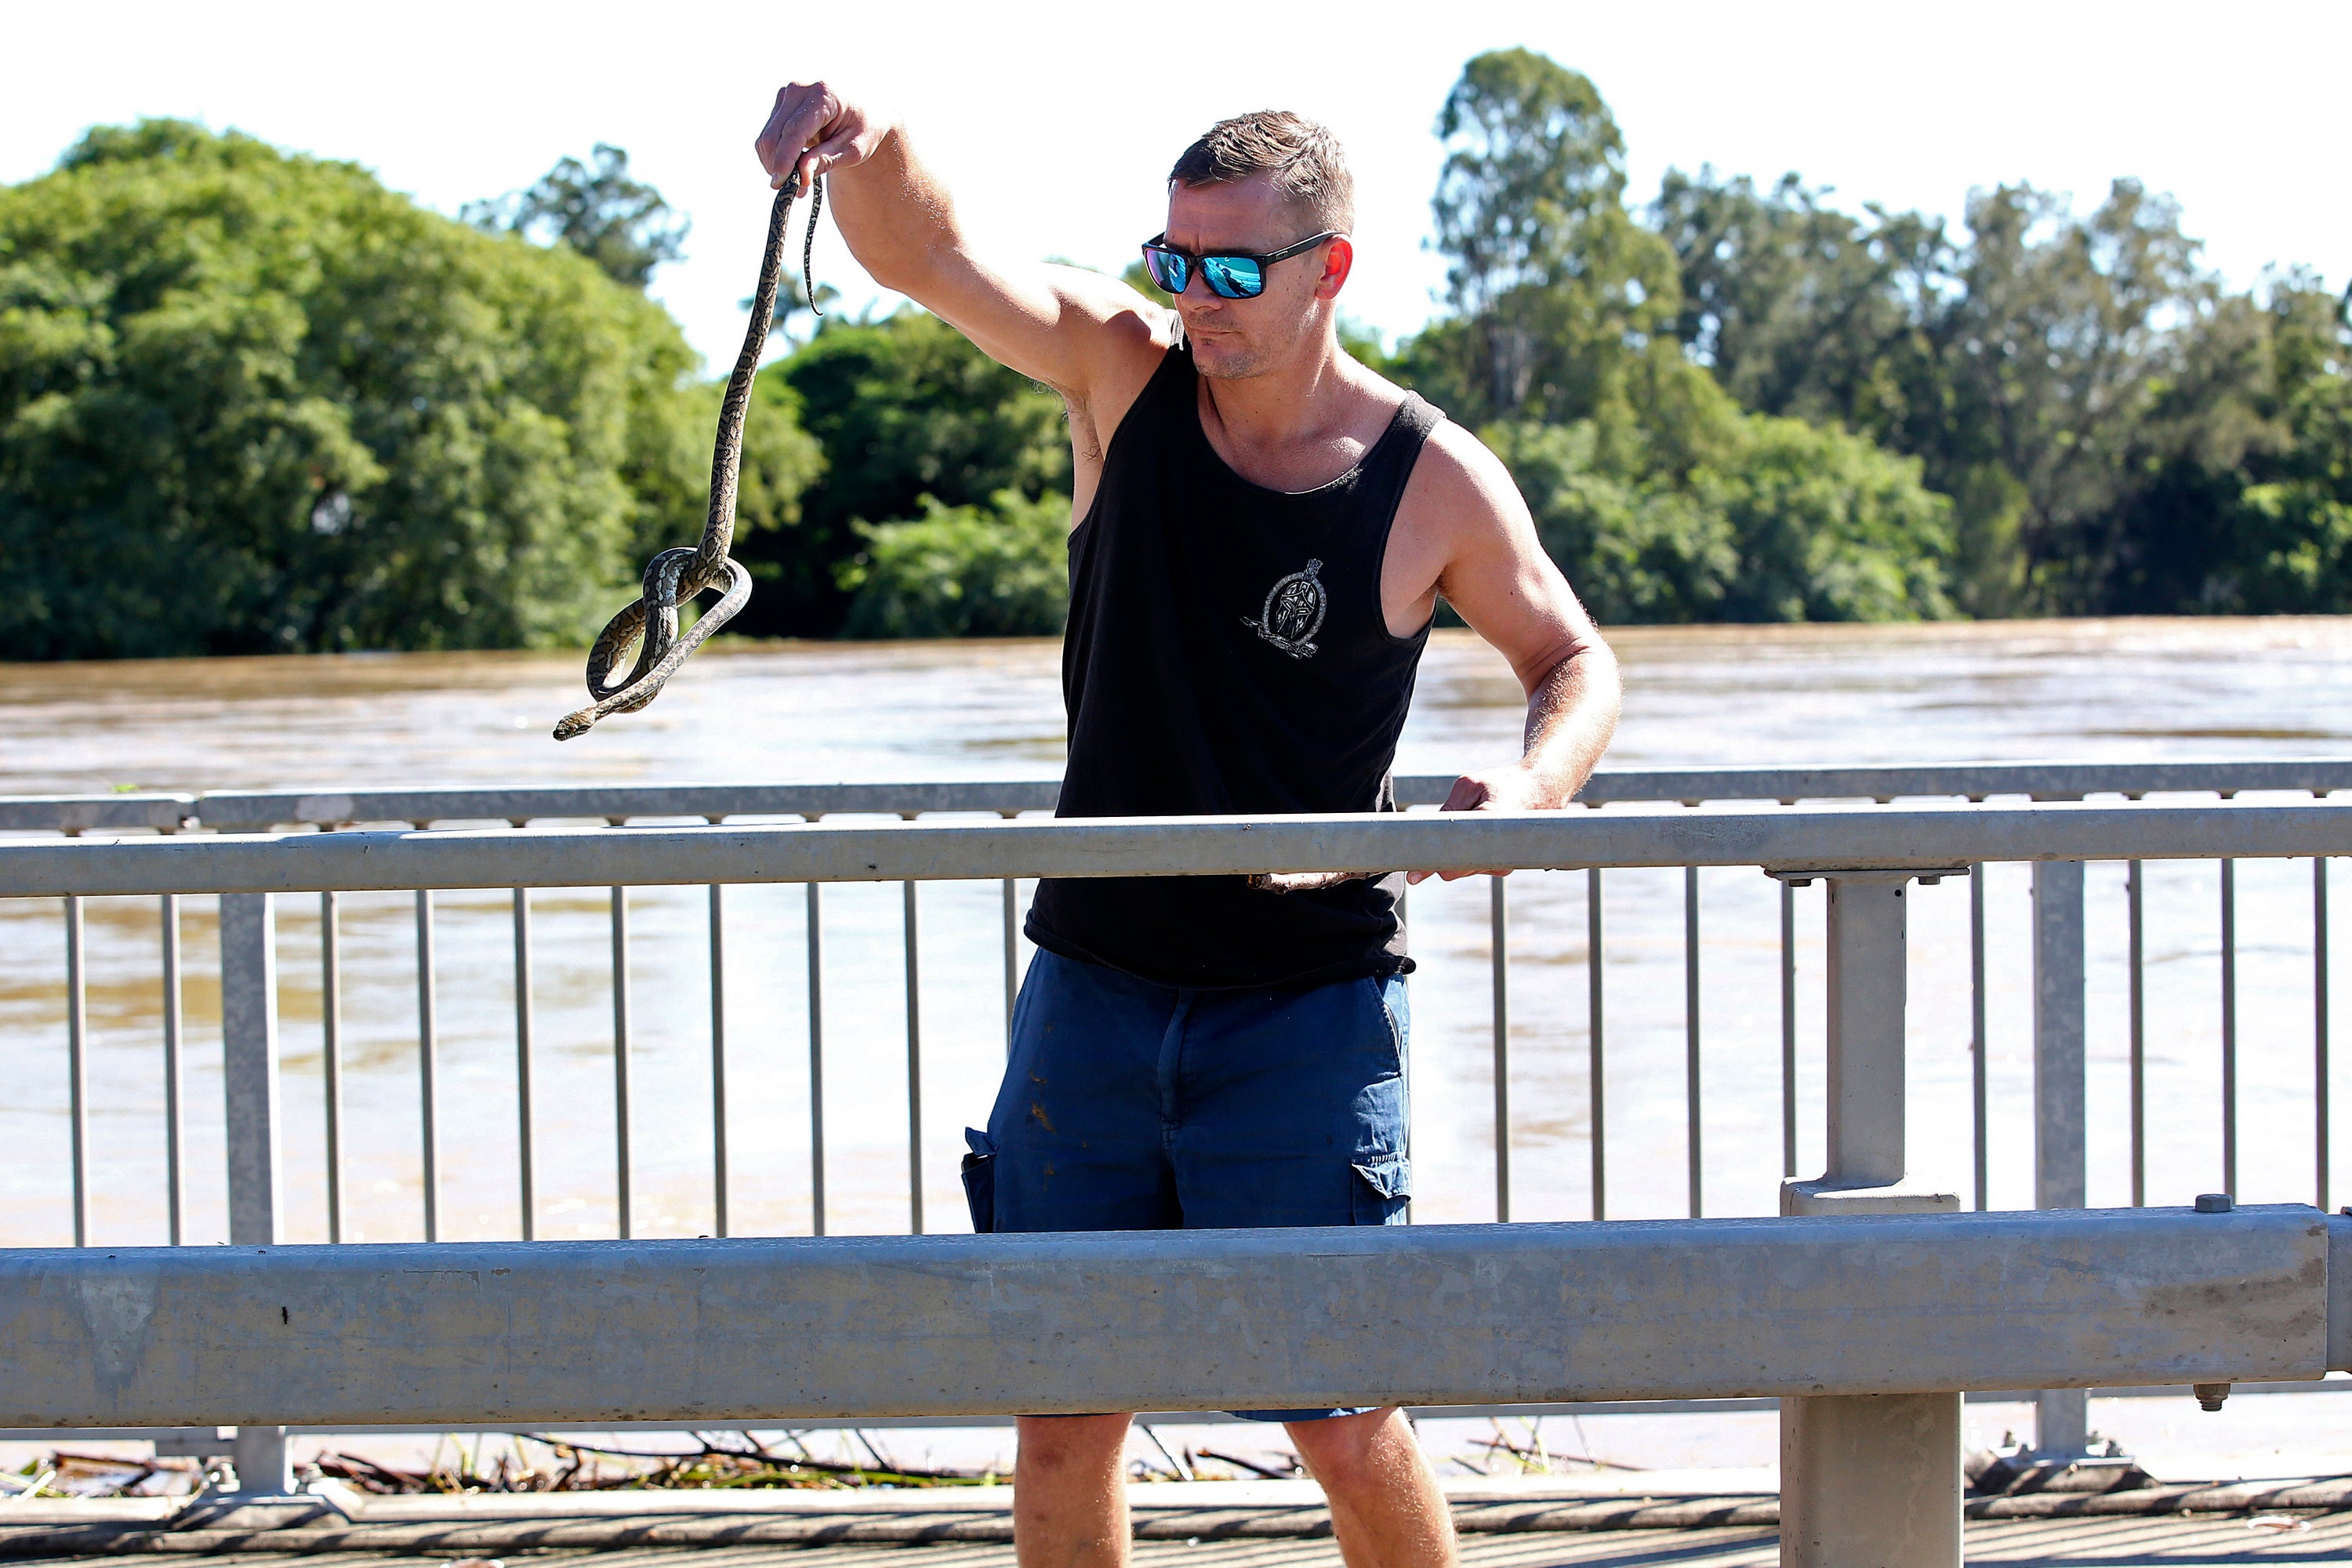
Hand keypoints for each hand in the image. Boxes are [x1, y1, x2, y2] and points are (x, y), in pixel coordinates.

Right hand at [754, 81, 886, 189]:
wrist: (863, 112)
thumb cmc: (862, 130)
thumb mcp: (853, 149)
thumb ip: (826, 160)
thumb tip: (801, 176)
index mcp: (823, 95)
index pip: (794, 130)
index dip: (785, 159)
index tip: (779, 183)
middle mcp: (800, 90)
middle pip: (774, 135)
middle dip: (779, 167)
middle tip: (796, 190)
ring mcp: (787, 96)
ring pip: (767, 139)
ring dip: (776, 165)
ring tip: (799, 181)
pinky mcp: (780, 105)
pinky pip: (768, 139)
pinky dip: (776, 158)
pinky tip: (794, 167)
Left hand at [1406, 762, 1549, 884]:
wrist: (1541, 790)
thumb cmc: (1503, 784)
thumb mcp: (1470, 784)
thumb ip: (1449, 809)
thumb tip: (1428, 833)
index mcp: (1491, 823)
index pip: (1455, 858)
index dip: (1431, 865)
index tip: (1412, 875)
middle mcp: (1501, 851)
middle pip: (1454, 870)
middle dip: (1442, 856)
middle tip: (1438, 836)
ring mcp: (1505, 863)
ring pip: (1462, 869)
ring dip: (1458, 852)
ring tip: (1474, 824)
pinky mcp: (1505, 868)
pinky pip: (1474, 867)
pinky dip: (1470, 854)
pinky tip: (1482, 834)